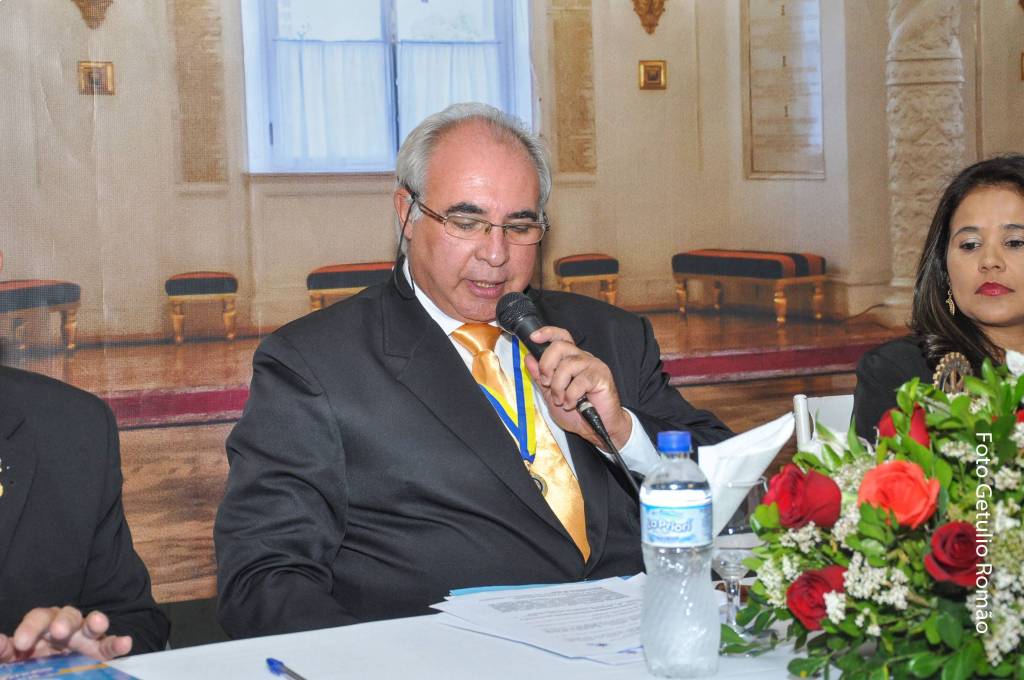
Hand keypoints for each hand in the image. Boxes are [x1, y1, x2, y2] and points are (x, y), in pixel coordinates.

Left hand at [0, 607, 131, 661]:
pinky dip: (117, 643)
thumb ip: (6, 652)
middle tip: (58, 632)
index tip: (22, 643)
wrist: (52, 674)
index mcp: (41, 628)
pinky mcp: (100, 652)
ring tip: (97, 624)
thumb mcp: (15, 659)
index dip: (30, 627)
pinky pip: (109, 645)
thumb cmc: (31, 665)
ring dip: (94, 622)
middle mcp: (65, 628)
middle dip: (64, 621)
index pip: (38, 618)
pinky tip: (125, 643)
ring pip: (91, 624)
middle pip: (66, 615)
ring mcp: (85, 639)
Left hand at [524, 326, 631, 448]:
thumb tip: (529, 359)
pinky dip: (571, 396)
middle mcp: (582, 358)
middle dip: (547, 365)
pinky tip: (572, 404)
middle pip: (560, 346)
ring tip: (561, 400)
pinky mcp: (602, 377)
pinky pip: (580, 381)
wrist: (597, 428)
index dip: (547, 333)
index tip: (534, 338)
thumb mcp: (551, 395)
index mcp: (571, 359)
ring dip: (558, 386)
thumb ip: (540, 377)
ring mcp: (593, 366)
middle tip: (547, 383)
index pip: (561, 337)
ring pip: (568, 365)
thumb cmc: (577, 412)